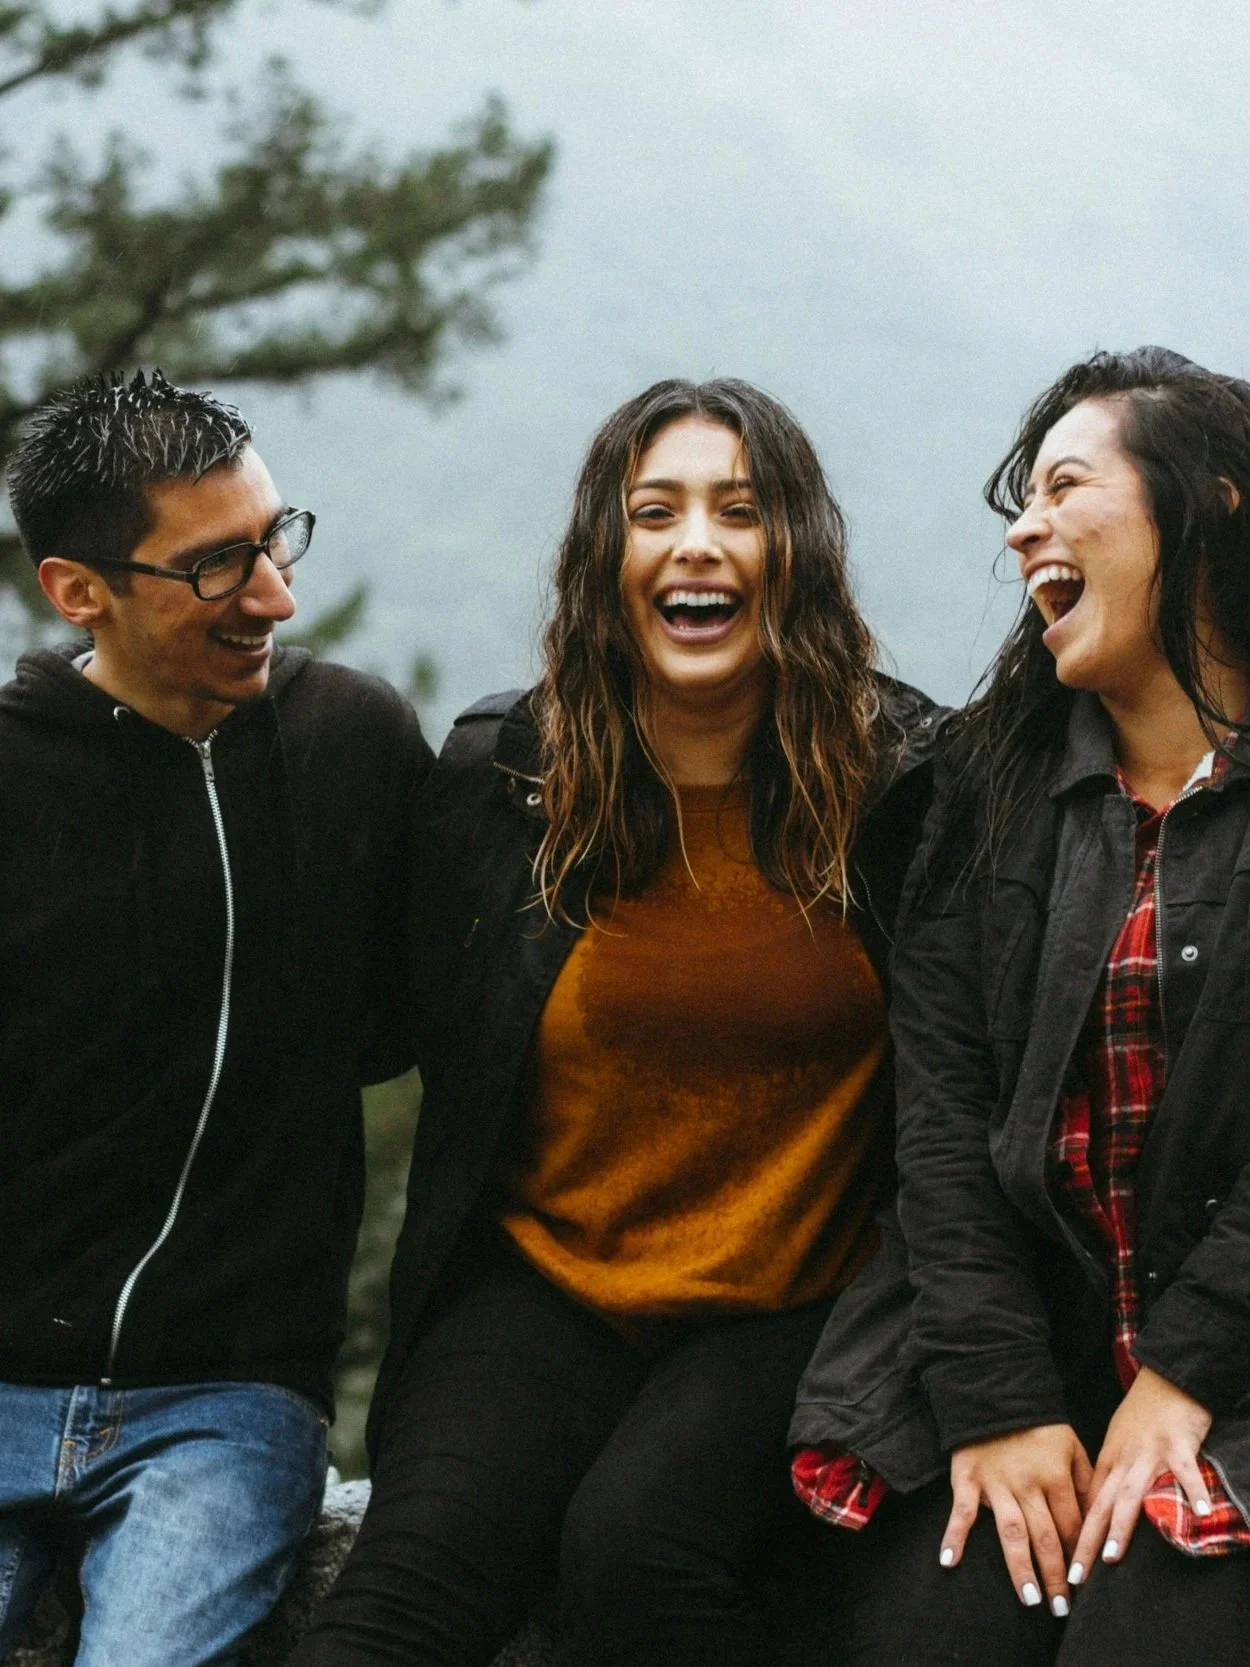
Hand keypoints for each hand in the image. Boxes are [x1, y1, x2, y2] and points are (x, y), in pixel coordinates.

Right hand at [942, 1424, 1091, 1615]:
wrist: (994, 1391)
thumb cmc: (1038, 1425)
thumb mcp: (1071, 1447)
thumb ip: (1085, 1484)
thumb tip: (1099, 1523)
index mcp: (1056, 1476)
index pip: (1072, 1527)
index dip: (1079, 1558)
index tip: (1085, 1586)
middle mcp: (1027, 1483)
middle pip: (1046, 1537)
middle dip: (1056, 1576)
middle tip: (1060, 1609)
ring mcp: (996, 1482)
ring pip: (1011, 1532)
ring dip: (1021, 1568)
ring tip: (1030, 1599)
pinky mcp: (967, 1477)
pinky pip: (961, 1510)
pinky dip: (954, 1535)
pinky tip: (950, 1562)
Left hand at [1067, 1366, 1212, 1584]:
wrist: (1165, 1378)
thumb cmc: (1142, 1414)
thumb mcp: (1117, 1443)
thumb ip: (1111, 1475)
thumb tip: (1098, 1509)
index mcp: (1108, 1460)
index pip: (1089, 1504)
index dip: (1077, 1535)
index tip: (1067, 1566)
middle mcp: (1123, 1460)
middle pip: (1102, 1506)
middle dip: (1086, 1542)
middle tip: (1075, 1576)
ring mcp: (1150, 1453)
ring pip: (1131, 1494)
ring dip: (1121, 1526)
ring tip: (1112, 1556)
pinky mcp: (1177, 1444)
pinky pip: (1184, 1471)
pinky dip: (1192, 1491)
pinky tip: (1200, 1514)